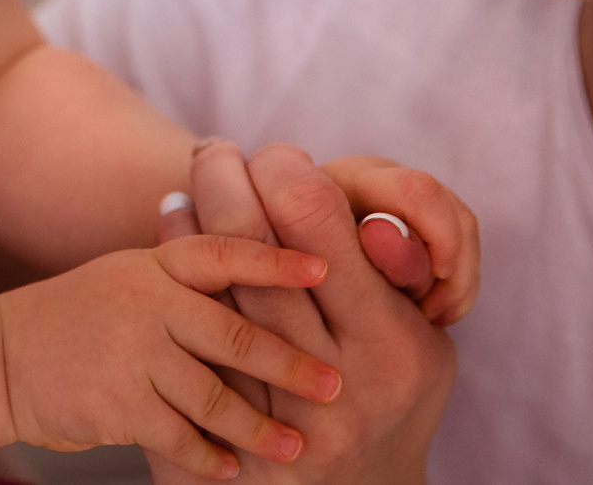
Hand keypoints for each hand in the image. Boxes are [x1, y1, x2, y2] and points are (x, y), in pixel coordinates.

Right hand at [0, 237, 339, 479]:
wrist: (0, 356)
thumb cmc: (80, 316)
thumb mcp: (129, 277)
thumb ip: (187, 276)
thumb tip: (268, 261)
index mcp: (154, 266)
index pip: (225, 252)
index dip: (275, 260)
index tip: (322, 269)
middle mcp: (145, 302)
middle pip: (236, 334)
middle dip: (292, 364)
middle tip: (334, 386)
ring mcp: (130, 354)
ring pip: (215, 396)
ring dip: (260, 428)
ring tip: (296, 447)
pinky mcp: (116, 403)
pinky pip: (179, 435)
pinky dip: (209, 456)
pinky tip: (230, 470)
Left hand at [151, 144, 454, 482]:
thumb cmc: (396, 397)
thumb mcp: (422, 338)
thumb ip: (399, 272)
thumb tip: (374, 219)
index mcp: (390, 345)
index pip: (315, 215)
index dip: (288, 172)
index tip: (276, 160)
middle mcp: (332, 382)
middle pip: (249, 241)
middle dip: (226, 178)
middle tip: (214, 150)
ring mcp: (275, 418)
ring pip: (208, 284)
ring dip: (192, 219)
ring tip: (188, 184)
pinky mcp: (226, 440)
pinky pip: (185, 335)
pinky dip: (173, 273)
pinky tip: (170, 237)